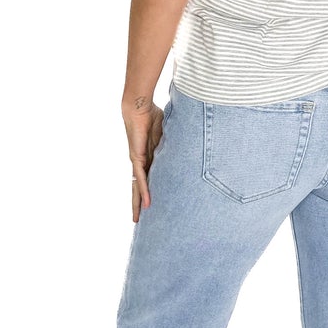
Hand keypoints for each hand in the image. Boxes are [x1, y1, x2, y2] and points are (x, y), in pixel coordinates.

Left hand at [123, 96, 164, 221]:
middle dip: (138, 205)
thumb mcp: (168, 135)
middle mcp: (141, 163)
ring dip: (138, 204)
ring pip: (137, 187)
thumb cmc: (152, 116)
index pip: (148, 181)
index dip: (148, 193)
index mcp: (148, 159)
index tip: (150, 207)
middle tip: (138, 221)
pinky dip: (144, 191)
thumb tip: (191, 147)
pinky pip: (141, 178)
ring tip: (138, 219)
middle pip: (139, 188)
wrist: (139, 107)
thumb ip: (174, 145)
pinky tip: (146, 203)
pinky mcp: (136, 158)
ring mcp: (137, 162)